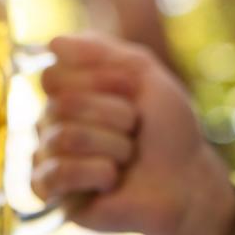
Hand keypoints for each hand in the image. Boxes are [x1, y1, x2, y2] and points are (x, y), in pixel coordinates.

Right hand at [32, 33, 234, 234]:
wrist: (186, 181)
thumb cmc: (167, 129)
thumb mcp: (144, 73)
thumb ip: (101, 51)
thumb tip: (53, 42)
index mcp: (67, 92)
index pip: (54, 74)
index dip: (99, 81)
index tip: (131, 91)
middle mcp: (50, 121)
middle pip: (62, 105)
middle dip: (114, 116)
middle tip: (135, 131)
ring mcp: (48, 156)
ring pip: (64, 138)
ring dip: (113, 146)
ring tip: (127, 158)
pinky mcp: (51, 192)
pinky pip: (57, 173)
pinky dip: (96, 173)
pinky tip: (110, 180)